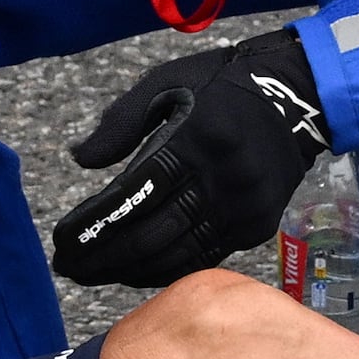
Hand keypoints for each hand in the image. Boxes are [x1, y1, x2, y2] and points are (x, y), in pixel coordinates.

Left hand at [51, 28, 329, 288]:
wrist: (298, 99)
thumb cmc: (220, 87)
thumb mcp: (167, 84)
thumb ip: (120, 122)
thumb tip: (80, 159)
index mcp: (196, 139)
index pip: (133, 195)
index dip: (93, 224)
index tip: (60, 240)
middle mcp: (222, 179)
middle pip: (152, 235)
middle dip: (103, 257)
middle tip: (67, 266)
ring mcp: (243, 208)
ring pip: (176, 256)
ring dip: (128, 271)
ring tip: (91, 274)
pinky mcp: (256, 227)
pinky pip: (202, 260)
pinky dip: (164, 270)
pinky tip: (133, 272)